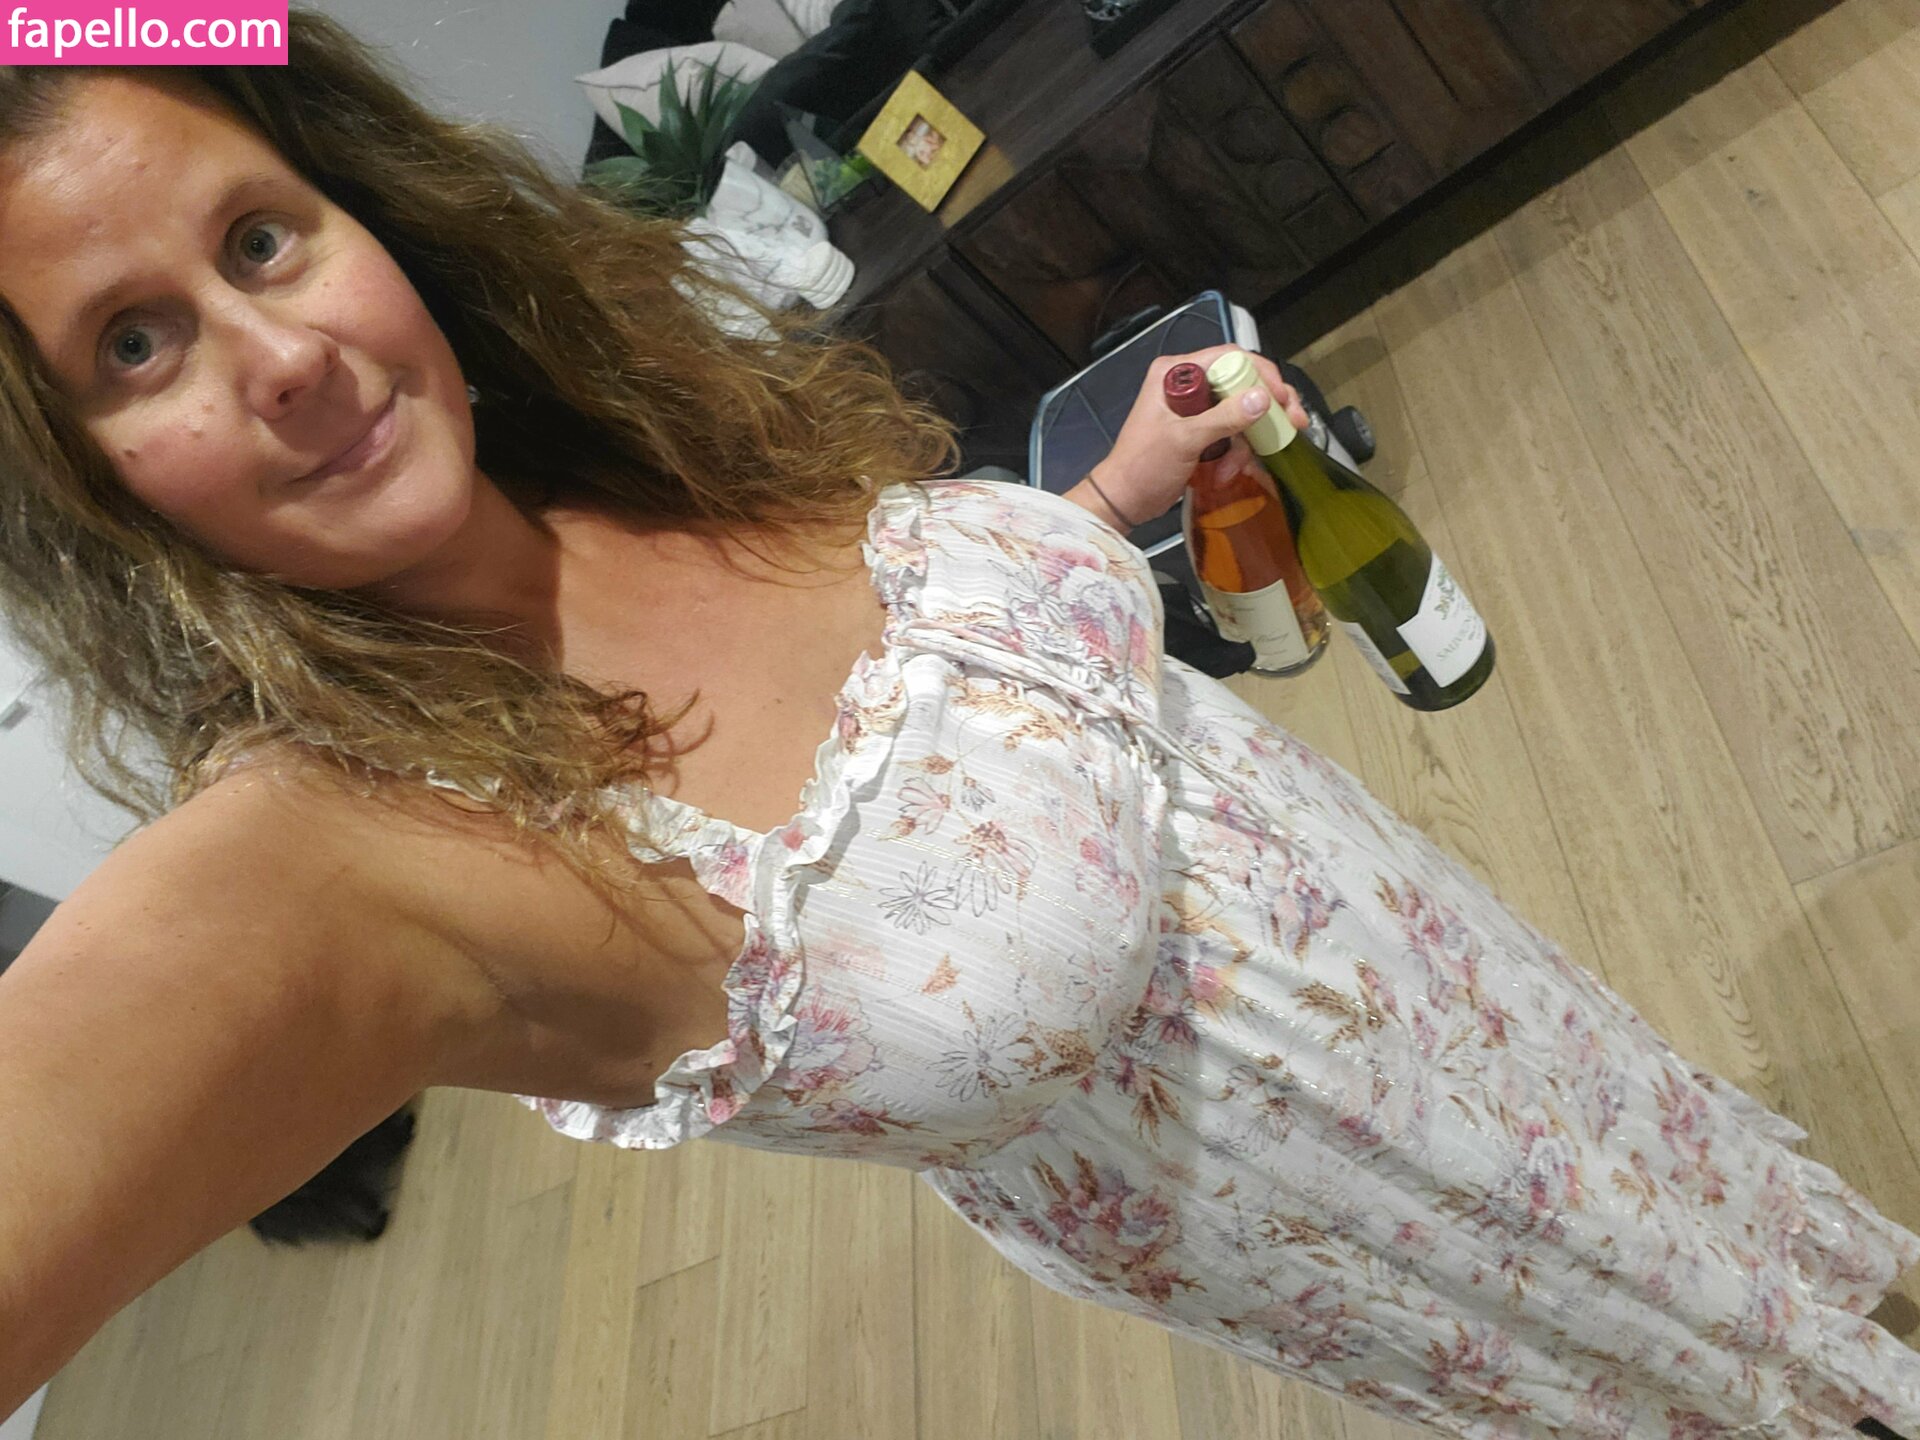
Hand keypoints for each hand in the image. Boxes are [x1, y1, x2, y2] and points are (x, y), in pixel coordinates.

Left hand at [1083, 346, 1310, 528]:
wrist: (1124, 501)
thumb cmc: (1144, 466)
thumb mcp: (1184, 440)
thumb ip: (1223, 418)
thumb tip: (1263, 399)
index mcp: (1175, 373)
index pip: (1229, 358)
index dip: (1261, 374)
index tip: (1281, 397)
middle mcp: (1187, 383)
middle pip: (1241, 383)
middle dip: (1265, 409)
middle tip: (1293, 425)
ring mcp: (1195, 408)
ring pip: (1241, 412)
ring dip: (1247, 441)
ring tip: (1240, 466)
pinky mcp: (1201, 431)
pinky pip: (1232, 433)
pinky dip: (1235, 453)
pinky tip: (1227, 473)